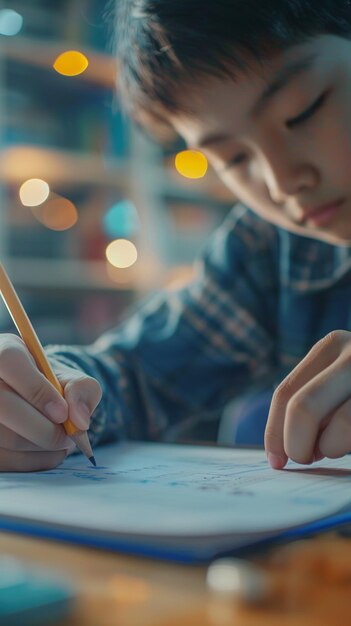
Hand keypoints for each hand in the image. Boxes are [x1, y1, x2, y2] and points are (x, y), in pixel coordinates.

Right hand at [0, 334, 101, 471]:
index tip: (63, 414)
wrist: (34, 403)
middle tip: (69, 438)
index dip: (37, 390)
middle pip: (3, 405)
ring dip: (42, 448)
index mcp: (3, 351)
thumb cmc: (52, 388)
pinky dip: (34, 462)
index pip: (9, 362)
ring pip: (4, 438)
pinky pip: (6, 460)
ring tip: (63, 444)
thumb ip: (82, 390)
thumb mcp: (71, 380)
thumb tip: (80, 420)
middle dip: (43, 430)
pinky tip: (49, 453)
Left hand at [265, 330, 350, 468]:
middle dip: (297, 445)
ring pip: (341, 428)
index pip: (286, 392)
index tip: (276, 461)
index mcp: (332, 346)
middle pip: (303, 408)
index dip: (274, 431)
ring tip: (343, 443)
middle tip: (306, 458)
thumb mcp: (338, 384)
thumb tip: (279, 451)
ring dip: (335, 448)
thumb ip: (313, 404)